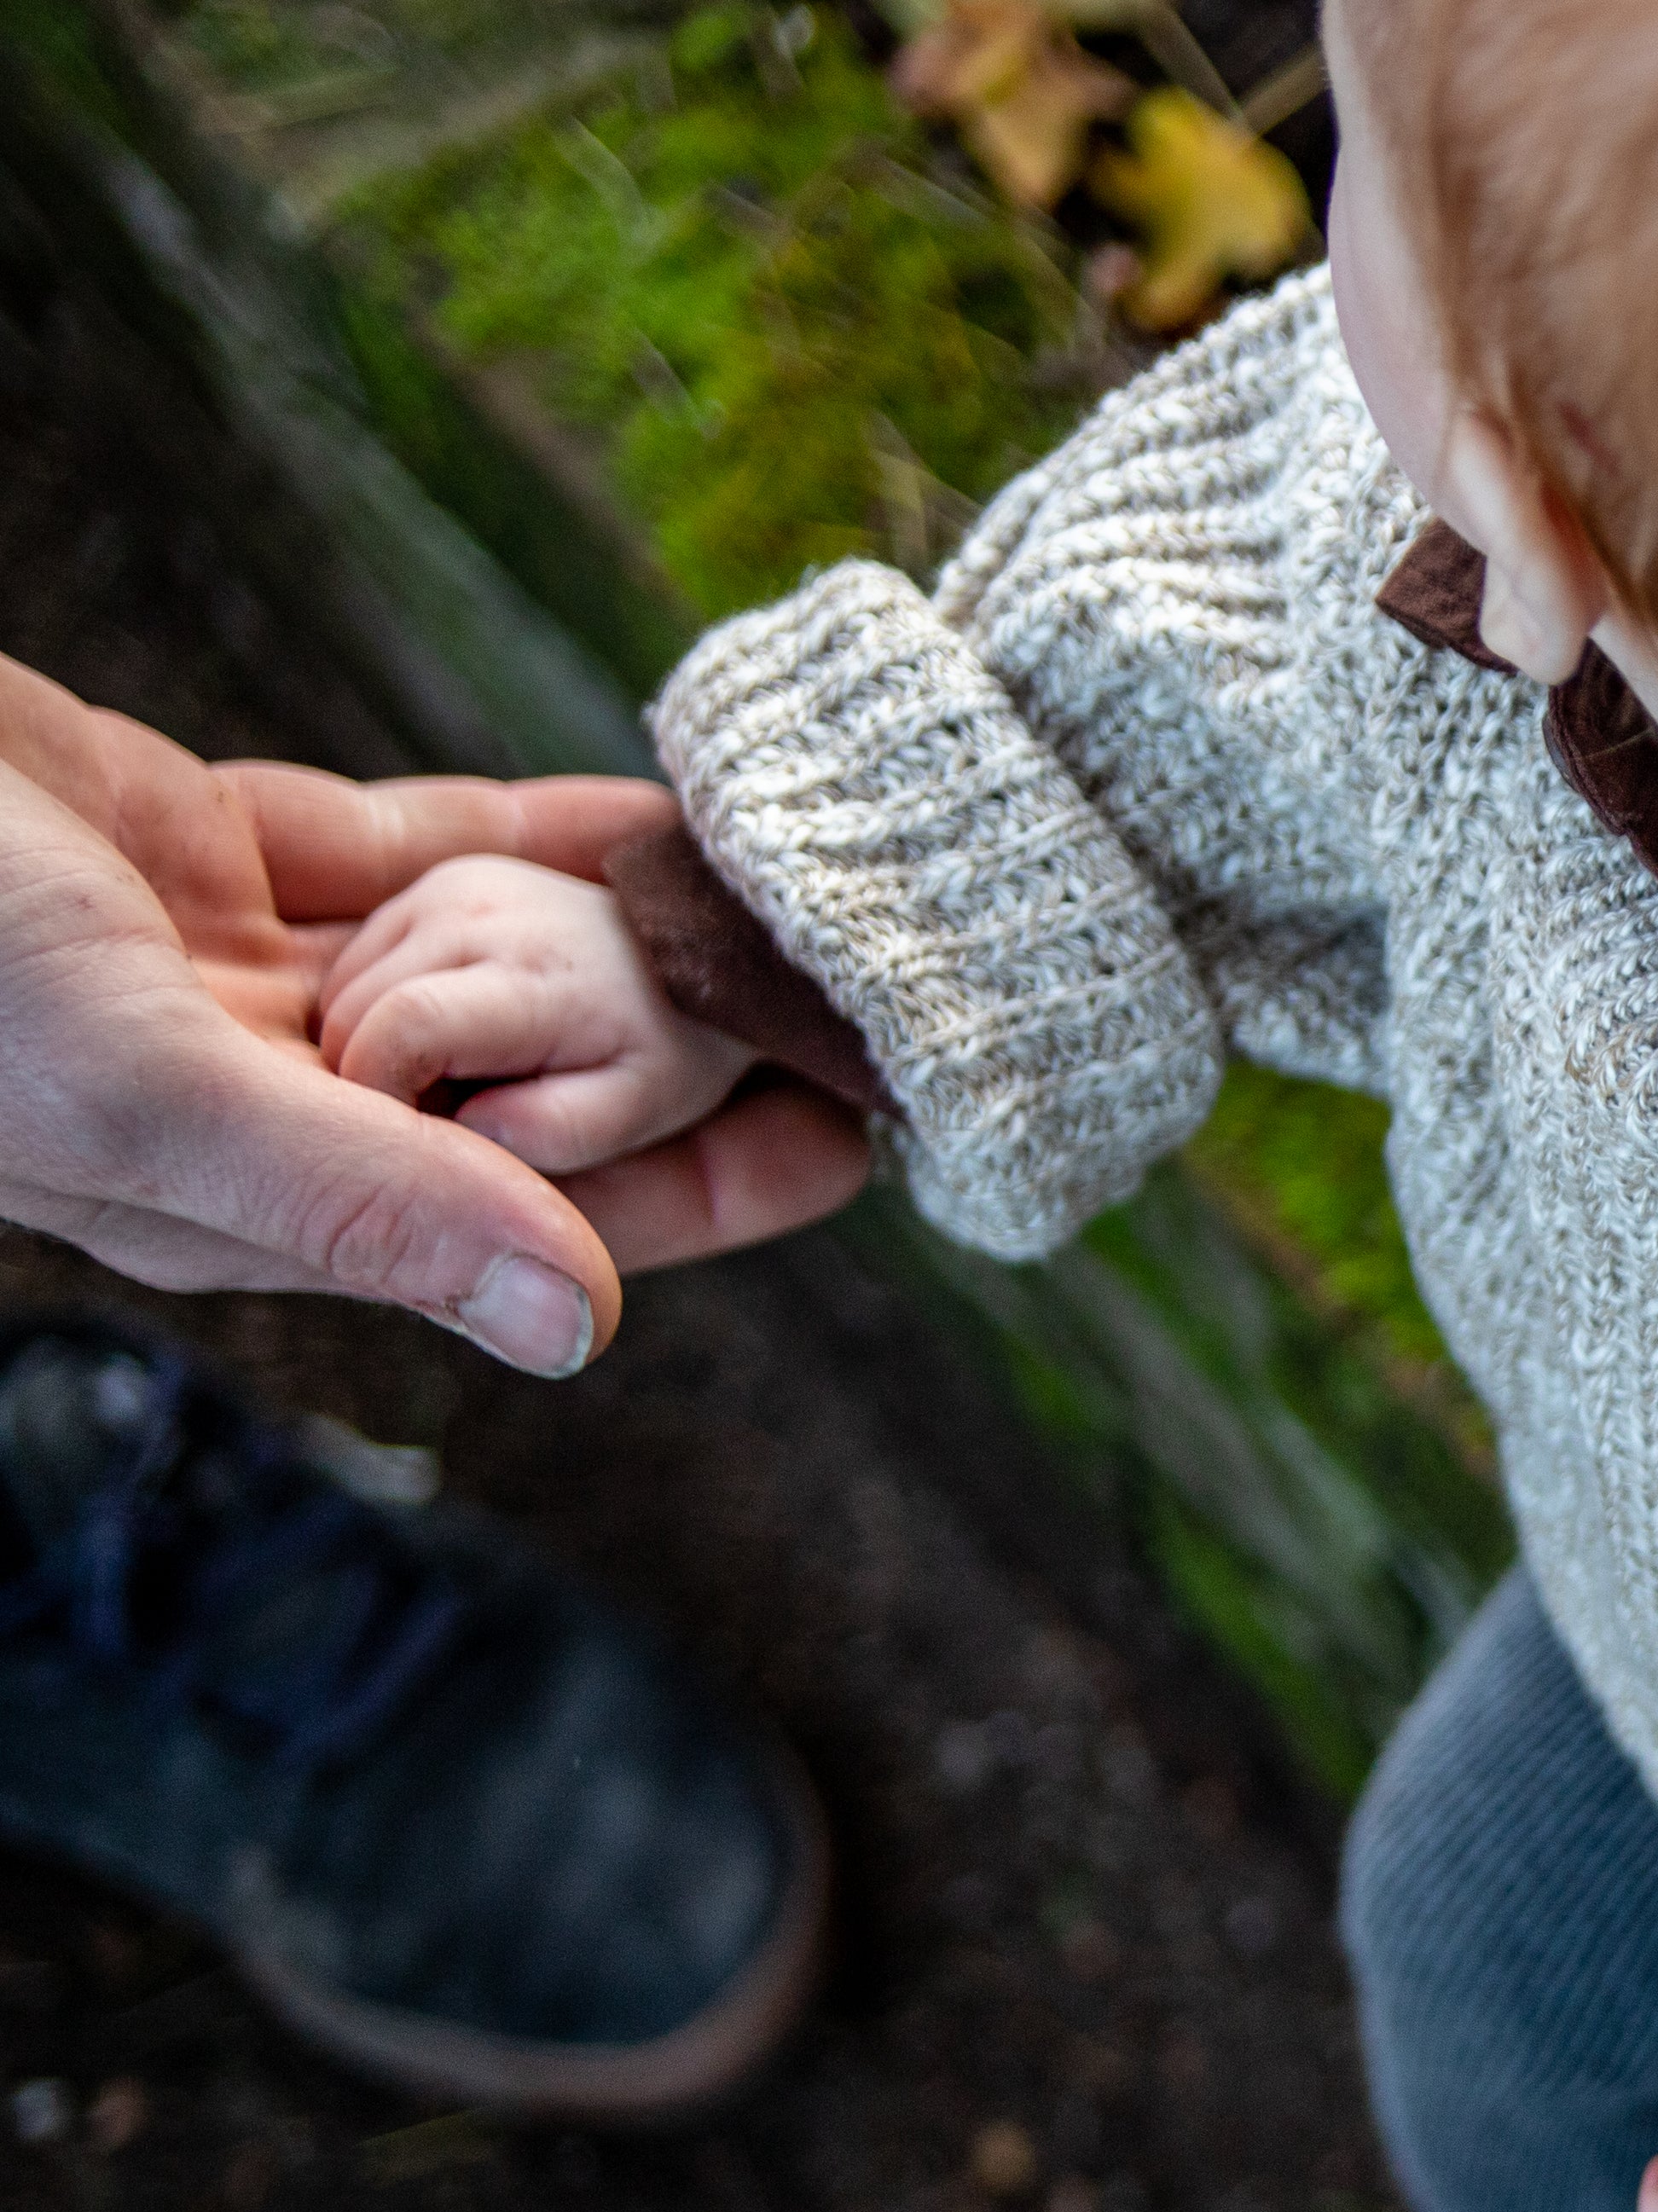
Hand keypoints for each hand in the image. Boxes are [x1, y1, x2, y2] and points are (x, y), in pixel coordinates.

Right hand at [0, 653, 869, 1366]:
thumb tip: (592, 1325)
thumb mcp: (151, 1091)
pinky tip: (653, 819)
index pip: (552, 1214)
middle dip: (709, 1058)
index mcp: (274, 1198)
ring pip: (498, 964)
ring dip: (637, 941)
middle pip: (552, 1094)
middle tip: (885, 1007)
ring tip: (801, 909)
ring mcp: (246, 976)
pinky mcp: (206, 849)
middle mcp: (281, 1102)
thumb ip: (372, 1203)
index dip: (713, 1180)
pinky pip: (413, 845)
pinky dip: (528, 832)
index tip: (867, 1132)